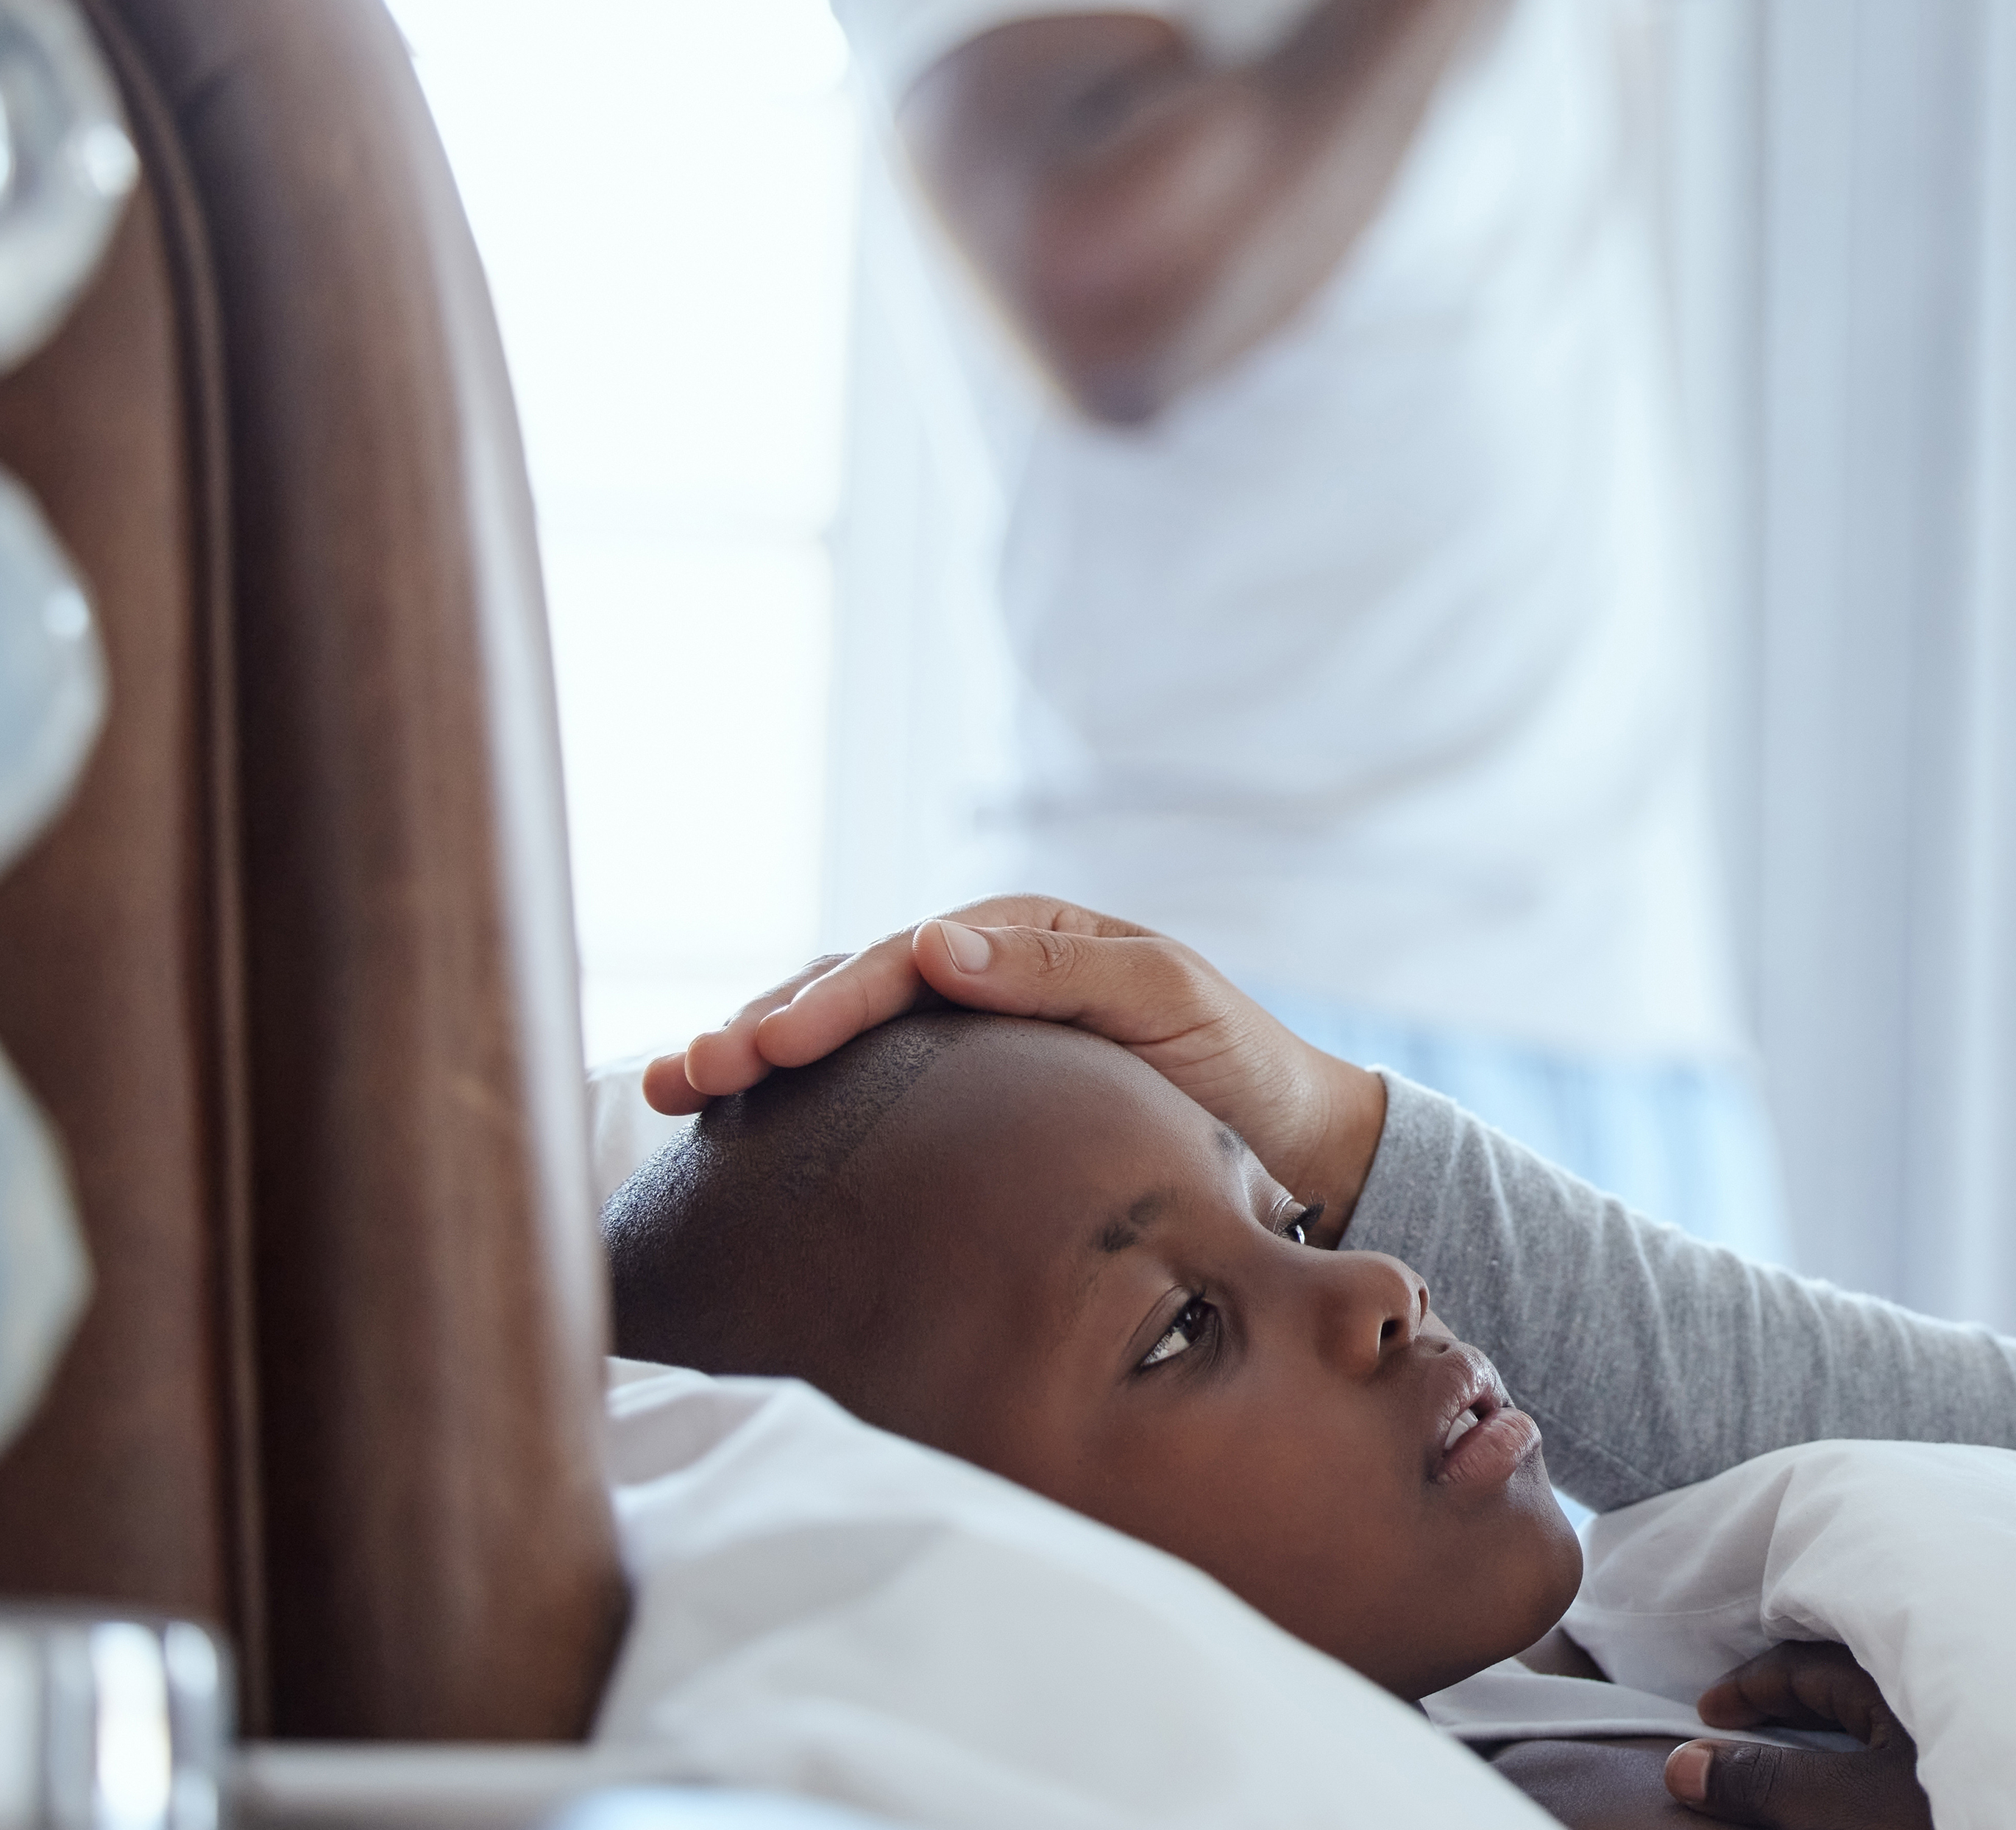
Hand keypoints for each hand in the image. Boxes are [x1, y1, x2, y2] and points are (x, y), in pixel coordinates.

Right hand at [638, 895, 1387, 1239]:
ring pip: (838, 1037)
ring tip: (666, 1094)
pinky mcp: (957, 1102)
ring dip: (750, 1058)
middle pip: (848, 990)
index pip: (902, 962)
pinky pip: (862, 1090)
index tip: (761, 1050)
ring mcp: (962, 1038)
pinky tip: (725, 1131)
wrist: (1283, 1141)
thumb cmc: (1235, 1067)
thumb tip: (934, 946)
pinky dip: (792, 1103)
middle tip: (680, 1078)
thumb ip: (1065, 973)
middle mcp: (980, 977)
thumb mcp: (1169, 1004)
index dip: (827, 1003)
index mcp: (1024, 940)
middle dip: (758, 1029)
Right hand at [1667, 1643, 1930, 1827]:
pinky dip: (1854, 1734)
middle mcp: (1927, 1677)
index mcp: (1896, 1670)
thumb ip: (1765, 1782)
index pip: (1800, 1663)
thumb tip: (1682, 1764)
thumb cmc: (1936, 1816)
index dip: (1746, 1688)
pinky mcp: (1962, 1740)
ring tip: (1782, 1740)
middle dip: (1778, 1696)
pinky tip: (1850, 1755)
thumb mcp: (1842, 1804)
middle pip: (1834, 1671)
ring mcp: (1948, 1711)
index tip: (1705, 1711)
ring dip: (1819, 1716)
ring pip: (1868, 1696)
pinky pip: (1896, 1720)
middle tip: (1732, 1723)